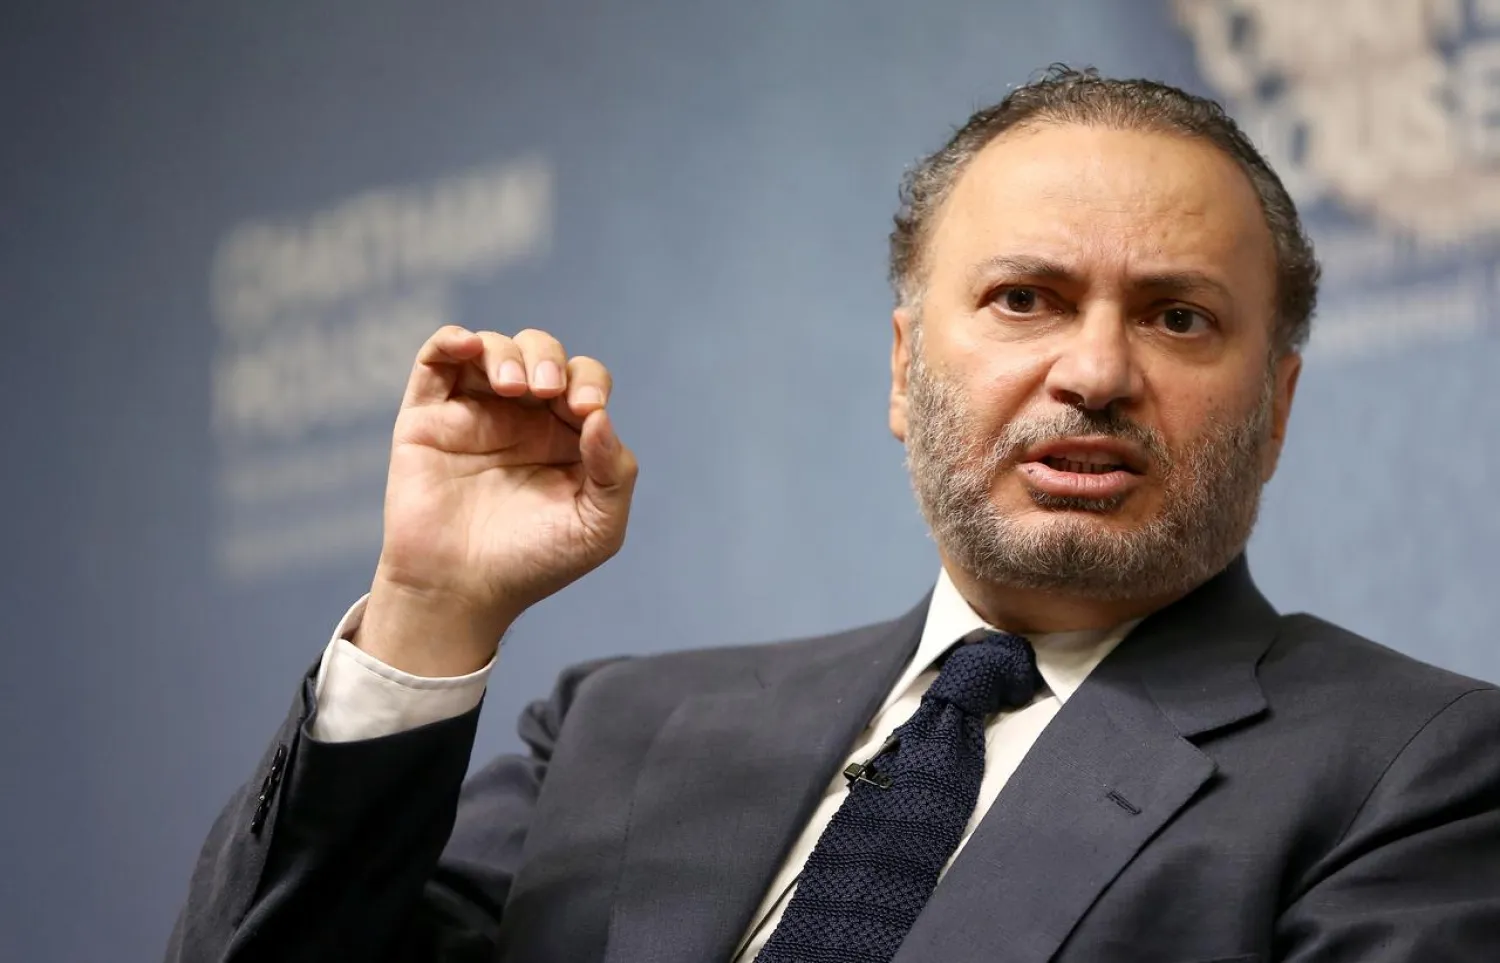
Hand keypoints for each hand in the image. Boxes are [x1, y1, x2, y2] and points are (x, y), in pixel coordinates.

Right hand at [356, 326, 637, 675]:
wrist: (462, 591)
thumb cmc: (533, 564)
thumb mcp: (597, 527)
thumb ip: (614, 472)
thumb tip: (601, 417)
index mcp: (565, 437)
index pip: (585, 383)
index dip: (589, 383)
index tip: (585, 411)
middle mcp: (521, 418)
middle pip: (543, 354)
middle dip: (551, 360)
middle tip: (547, 391)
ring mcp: (474, 413)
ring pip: (493, 349)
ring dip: (508, 352)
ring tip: (515, 386)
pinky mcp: (428, 417)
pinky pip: (436, 360)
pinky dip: (452, 340)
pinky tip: (469, 348)